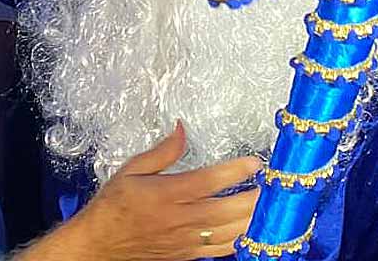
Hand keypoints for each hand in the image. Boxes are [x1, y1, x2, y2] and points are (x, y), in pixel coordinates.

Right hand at [20, 123, 260, 259]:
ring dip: (253, 220)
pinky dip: (241, 240)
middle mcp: (179, 218)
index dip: (233, 172)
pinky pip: (221, 250)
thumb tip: (181, 128)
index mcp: (165, 193)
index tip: (254, 163)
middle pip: (226, 210)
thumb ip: (162, 151)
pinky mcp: (188, 254)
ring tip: (270, 205)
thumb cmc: (115, 204)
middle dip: (254, 198)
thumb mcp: (131, 169)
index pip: (207, 181)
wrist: (102, 241)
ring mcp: (186, 239)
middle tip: (275, 186)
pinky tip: (253, 229)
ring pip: (229, 233)